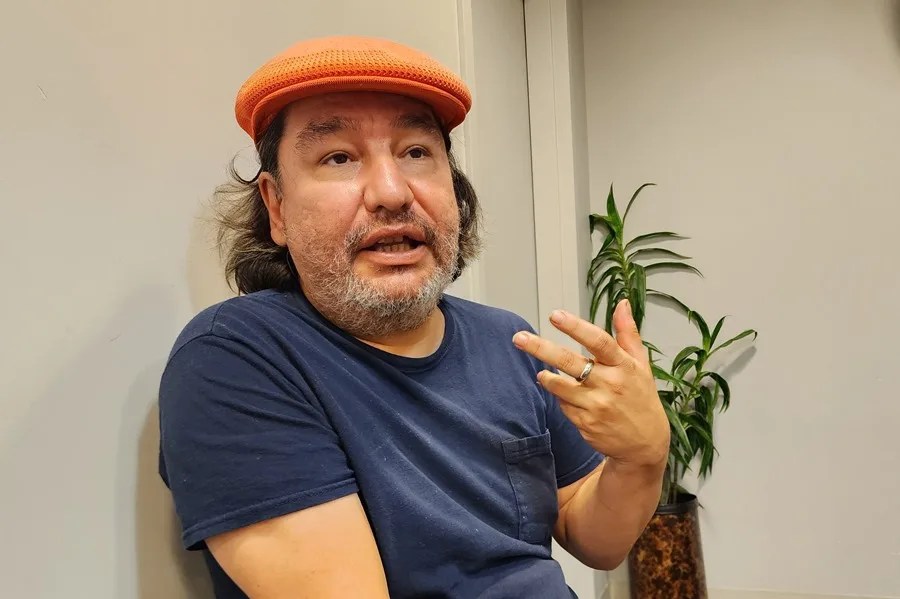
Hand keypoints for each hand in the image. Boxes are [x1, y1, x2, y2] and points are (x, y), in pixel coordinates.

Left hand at [512, 299, 668, 469]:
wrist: (645, 443)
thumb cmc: (641, 397)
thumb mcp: (641, 364)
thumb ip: (628, 333)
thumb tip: (622, 303)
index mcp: (624, 366)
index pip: (599, 341)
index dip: (575, 327)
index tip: (555, 315)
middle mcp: (609, 385)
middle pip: (570, 362)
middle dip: (541, 348)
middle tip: (519, 338)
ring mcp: (596, 406)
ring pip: (559, 386)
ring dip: (547, 377)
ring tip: (542, 373)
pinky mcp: (585, 424)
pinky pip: (563, 405)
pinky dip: (561, 397)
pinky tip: (568, 396)